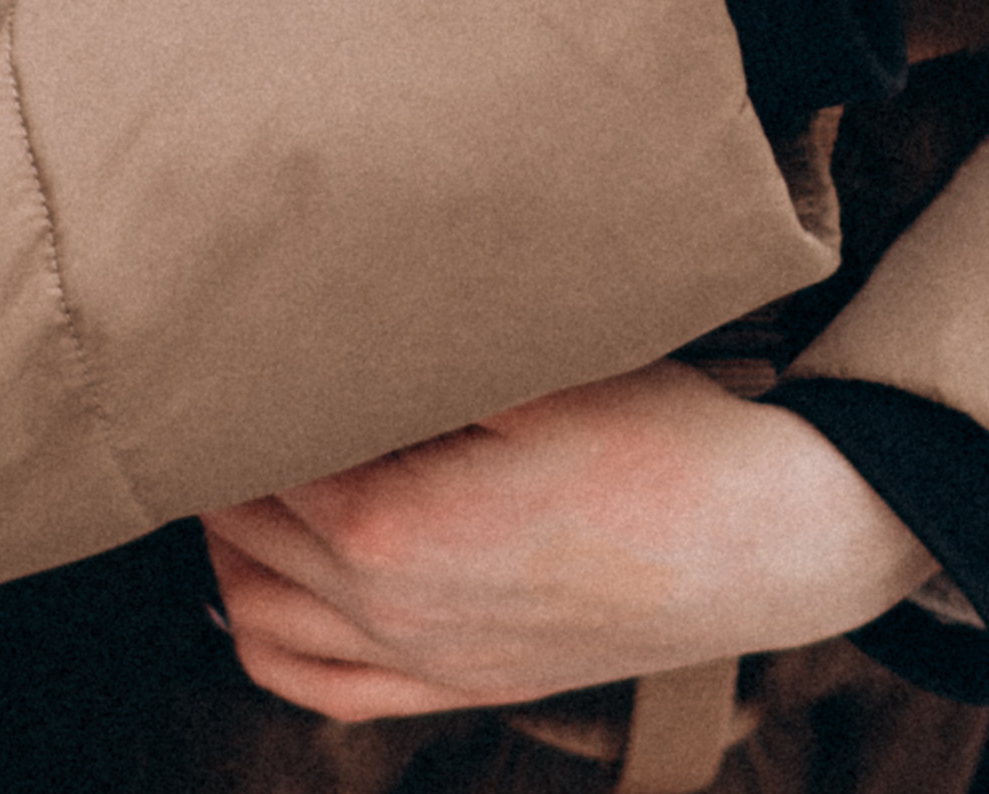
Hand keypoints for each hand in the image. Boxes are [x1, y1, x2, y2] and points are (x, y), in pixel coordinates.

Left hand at [200, 361, 933, 720]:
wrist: (759, 539)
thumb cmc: (656, 433)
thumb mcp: (534, 364)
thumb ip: (421, 347)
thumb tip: (333, 300)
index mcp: (390, 525)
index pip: (257, 456)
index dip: (241, 394)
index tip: (235, 340)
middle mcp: (388, 609)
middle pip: (244, 534)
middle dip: (229, 460)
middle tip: (237, 383)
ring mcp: (425, 660)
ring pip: (261, 622)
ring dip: (233, 549)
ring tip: (245, 468)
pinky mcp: (464, 686)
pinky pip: (323, 689)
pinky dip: (270, 640)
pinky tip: (267, 587)